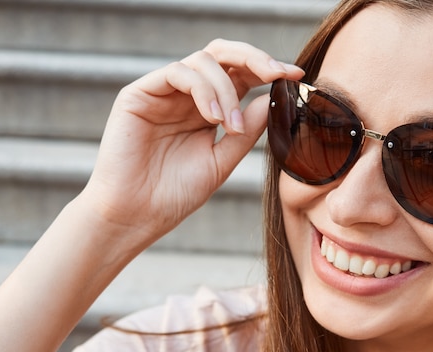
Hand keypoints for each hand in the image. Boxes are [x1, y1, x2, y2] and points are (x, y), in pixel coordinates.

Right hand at [81, 39, 303, 244]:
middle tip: (277, 73)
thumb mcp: (222, 161)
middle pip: (223, 55)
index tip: (296, 76)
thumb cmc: (175, 194)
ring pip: (203, 61)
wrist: (137, 216)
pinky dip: (203, 90)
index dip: (268, 70)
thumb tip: (272, 99)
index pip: (240, 76)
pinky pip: (178, 73)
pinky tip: (214, 118)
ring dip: (227, 89)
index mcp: (208, 109)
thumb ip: (245, 130)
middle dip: (255, 58)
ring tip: (229, 125)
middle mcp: (186, 96)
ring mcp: (162, 93)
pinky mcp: (139, 94)